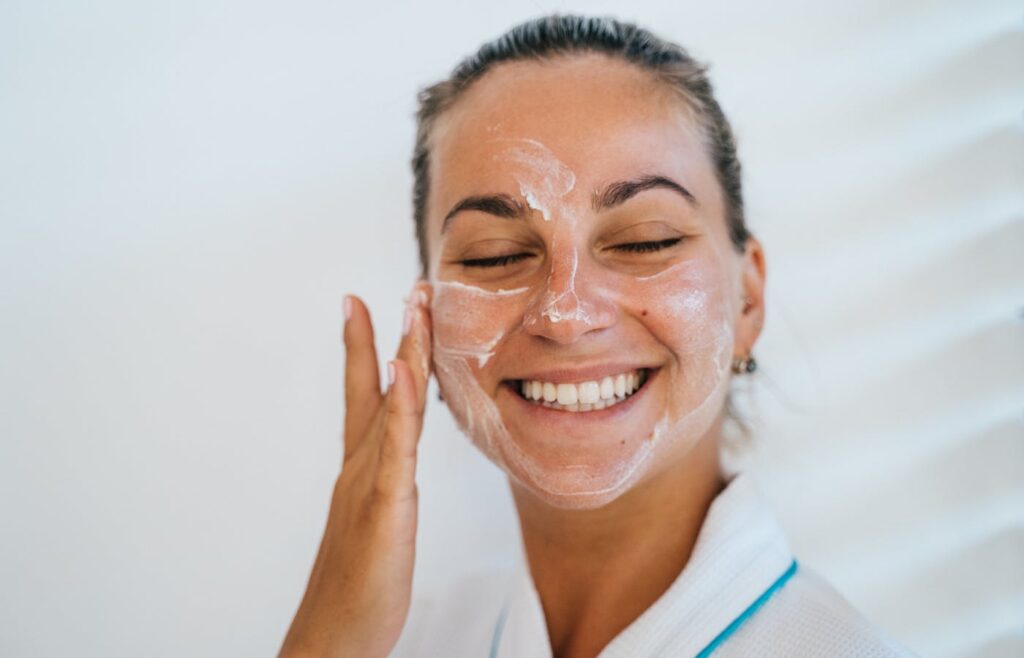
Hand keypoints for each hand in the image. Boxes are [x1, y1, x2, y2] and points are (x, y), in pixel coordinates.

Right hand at [279, 283, 432, 657]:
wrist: (331, 638)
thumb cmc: (357, 591)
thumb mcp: (376, 527)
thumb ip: (381, 490)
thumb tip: (391, 466)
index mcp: (362, 471)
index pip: (366, 397)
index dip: (364, 349)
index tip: (360, 303)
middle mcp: (363, 467)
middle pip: (380, 388)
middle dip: (394, 334)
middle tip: (410, 287)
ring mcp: (371, 483)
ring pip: (392, 407)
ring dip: (404, 353)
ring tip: (413, 306)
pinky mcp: (384, 507)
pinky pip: (395, 449)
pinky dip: (399, 407)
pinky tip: (401, 371)